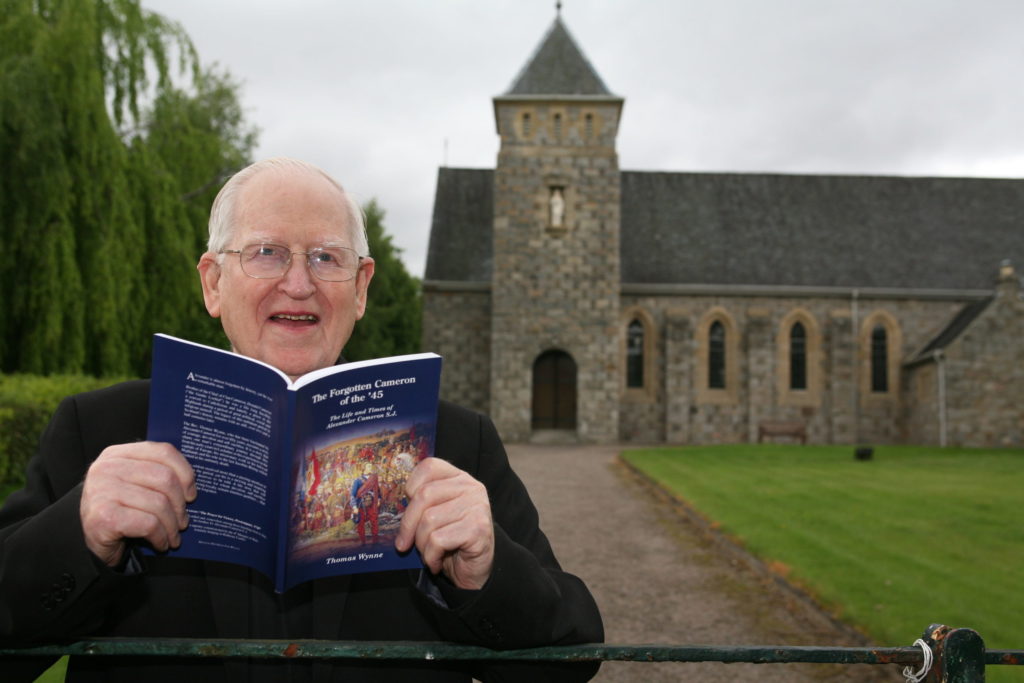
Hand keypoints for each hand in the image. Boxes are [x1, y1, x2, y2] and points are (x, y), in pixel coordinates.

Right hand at [80, 442, 196, 566]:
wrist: (90, 541)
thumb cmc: (119, 510)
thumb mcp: (135, 484)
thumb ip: (156, 474)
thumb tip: (192, 484)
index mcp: (118, 454)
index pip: (163, 452)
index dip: (185, 473)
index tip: (191, 494)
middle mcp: (107, 468)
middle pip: (165, 478)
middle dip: (180, 504)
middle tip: (183, 521)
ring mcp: (102, 491)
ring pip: (159, 504)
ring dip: (172, 526)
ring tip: (174, 535)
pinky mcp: (104, 516)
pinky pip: (149, 524)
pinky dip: (161, 537)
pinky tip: (161, 543)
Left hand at [395, 458, 493, 589]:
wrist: (474, 570)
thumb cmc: (450, 541)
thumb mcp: (435, 515)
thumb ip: (421, 503)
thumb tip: (392, 506)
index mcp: (459, 478)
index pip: (429, 467)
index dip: (411, 487)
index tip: (408, 508)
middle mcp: (471, 488)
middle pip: (424, 495)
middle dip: (408, 524)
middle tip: (403, 544)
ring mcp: (477, 507)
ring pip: (429, 520)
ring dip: (421, 544)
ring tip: (429, 553)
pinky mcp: (478, 529)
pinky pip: (438, 540)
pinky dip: (431, 556)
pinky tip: (436, 562)